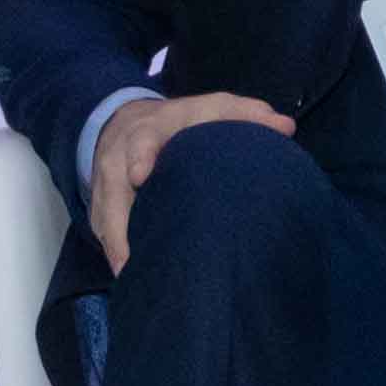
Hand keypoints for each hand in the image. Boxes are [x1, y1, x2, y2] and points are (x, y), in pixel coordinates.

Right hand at [88, 91, 293, 273]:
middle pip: (113, 191)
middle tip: (131, 259)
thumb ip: (246, 114)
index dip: (140, 156)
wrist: (125, 120)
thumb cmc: (180, 121)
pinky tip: (135, 277)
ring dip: (117, 248)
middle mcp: (119, 158)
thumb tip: (286, 126)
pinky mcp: (99, 206)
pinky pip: (103, 233)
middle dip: (119, 222)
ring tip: (135, 278)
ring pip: (104, 219)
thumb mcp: (212, 108)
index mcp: (149, 131)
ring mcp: (104, 185)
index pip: (141, 141)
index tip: (140, 176)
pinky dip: (116, 254)